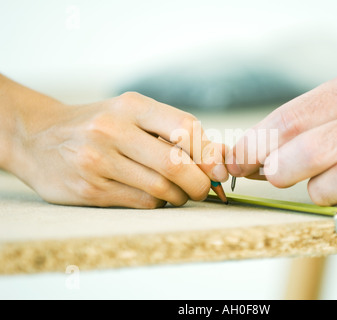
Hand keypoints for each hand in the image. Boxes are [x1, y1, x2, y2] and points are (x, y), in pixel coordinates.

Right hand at [6, 89, 227, 207]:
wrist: (37, 137)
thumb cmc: (97, 125)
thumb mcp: (130, 114)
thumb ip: (172, 131)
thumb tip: (220, 157)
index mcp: (130, 106)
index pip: (184, 126)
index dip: (210, 153)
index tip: (220, 171)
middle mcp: (113, 130)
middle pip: (176, 164)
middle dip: (200, 183)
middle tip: (204, 189)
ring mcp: (98, 161)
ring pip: (161, 188)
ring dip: (180, 196)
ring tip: (179, 192)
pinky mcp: (90, 189)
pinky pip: (142, 202)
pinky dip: (159, 203)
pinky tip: (156, 196)